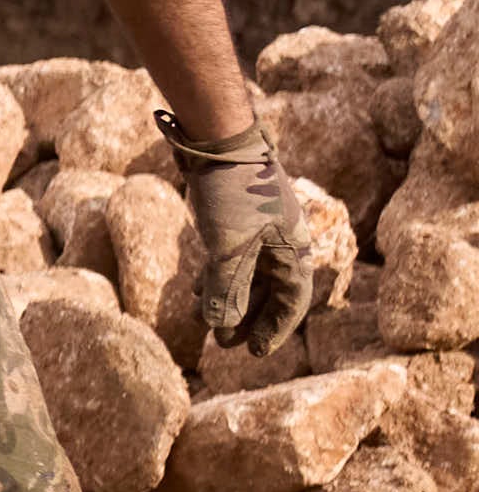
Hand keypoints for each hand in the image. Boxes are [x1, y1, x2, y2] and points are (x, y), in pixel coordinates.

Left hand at [165, 114, 319, 353]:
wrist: (217, 137)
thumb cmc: (230, 193)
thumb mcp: (228, 247)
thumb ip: (225, 288)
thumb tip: (221, 327)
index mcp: (294, 249)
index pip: (292, 301)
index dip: (274, 329)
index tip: (253, 353)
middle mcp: (284, 240)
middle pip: (270, 291)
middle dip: (247, 318)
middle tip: (224, 344)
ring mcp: (262, 228)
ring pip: (249, 274)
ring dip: (229, 299)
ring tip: (205, 322)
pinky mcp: (238, 217)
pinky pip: (234, 256)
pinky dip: (219, 275)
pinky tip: (197, 288)